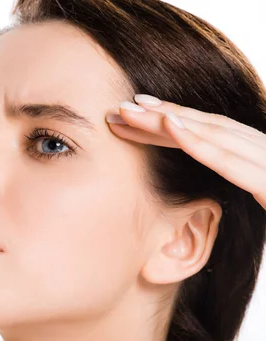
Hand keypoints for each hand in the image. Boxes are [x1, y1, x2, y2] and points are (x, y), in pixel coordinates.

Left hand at [106, 94, 265, 209]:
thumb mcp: (265, 202)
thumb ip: (242, 188)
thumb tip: (210, 194)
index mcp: (258, 156)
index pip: (207, 135)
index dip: (169, 123)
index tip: (135, 114)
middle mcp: (261, 151)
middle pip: (203, 127)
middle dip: (158, 116)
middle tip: (119, 108)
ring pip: (209, 134)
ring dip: (166, 119)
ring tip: (130, 110)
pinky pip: (225, 160)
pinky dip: (195, 141)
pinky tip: (168, 126)